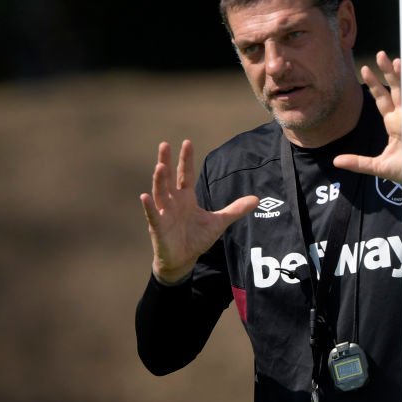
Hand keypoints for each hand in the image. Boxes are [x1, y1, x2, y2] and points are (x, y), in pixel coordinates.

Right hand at [140, 140, 257, 282]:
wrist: (184, 259)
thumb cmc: (197, 238)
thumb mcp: (219, 222)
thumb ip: (235, 209)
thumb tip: (257, 199)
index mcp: (186, 197)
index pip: (186, 174)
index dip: (186, 159)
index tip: (187, 142)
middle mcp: (173, 201)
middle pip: (168, 178)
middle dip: (166, 162)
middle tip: (164, 144)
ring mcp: (164, 213)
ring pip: (160, 193)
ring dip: (159, 180)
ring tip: (159, 166)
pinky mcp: (158, 227)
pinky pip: (153, 215)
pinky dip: (149, 206)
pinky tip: (144, 197)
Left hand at [334, 51, 401, 183]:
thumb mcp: (379, 167)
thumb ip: (358, 162)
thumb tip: (336, 161)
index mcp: (394, 123)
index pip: (382, 99)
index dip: (374, 85)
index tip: (365, 68)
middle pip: (395, 89)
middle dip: (387, 72)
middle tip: (380, 54)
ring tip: (395, 59)